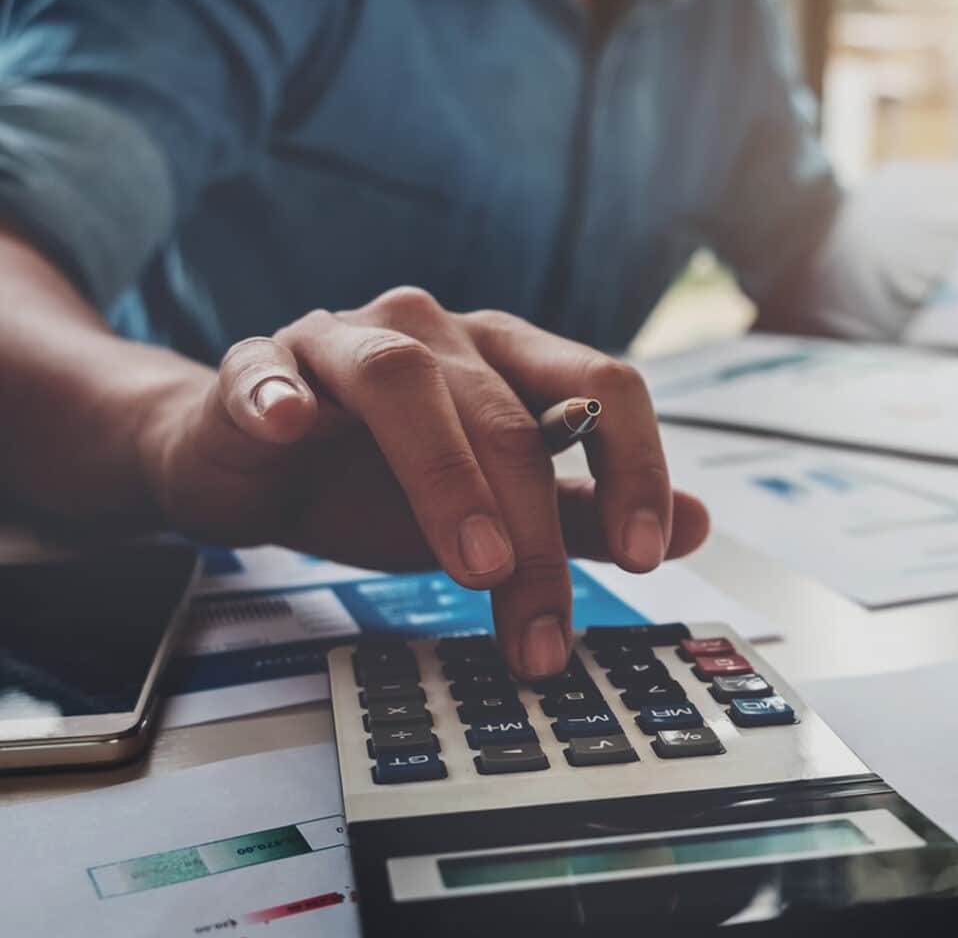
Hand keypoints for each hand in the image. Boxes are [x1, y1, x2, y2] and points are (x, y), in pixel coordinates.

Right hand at [144, 287, 708, 677]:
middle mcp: (434, 333)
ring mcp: (342, 342)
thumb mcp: (494, 509)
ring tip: (474, 564)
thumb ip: (585, 513)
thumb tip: (698, 525)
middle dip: (533, 528)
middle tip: (541, 626)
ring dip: (443, 472)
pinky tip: (289, 423)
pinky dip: (279, 393)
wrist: (257, 465)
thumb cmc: (379, 481)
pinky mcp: (259, 366)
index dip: (635, 465)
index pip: (599, 386)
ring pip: (402, 380)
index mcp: (504, 356)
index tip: (649, 555)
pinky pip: (267, 369)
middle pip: (504, 411)